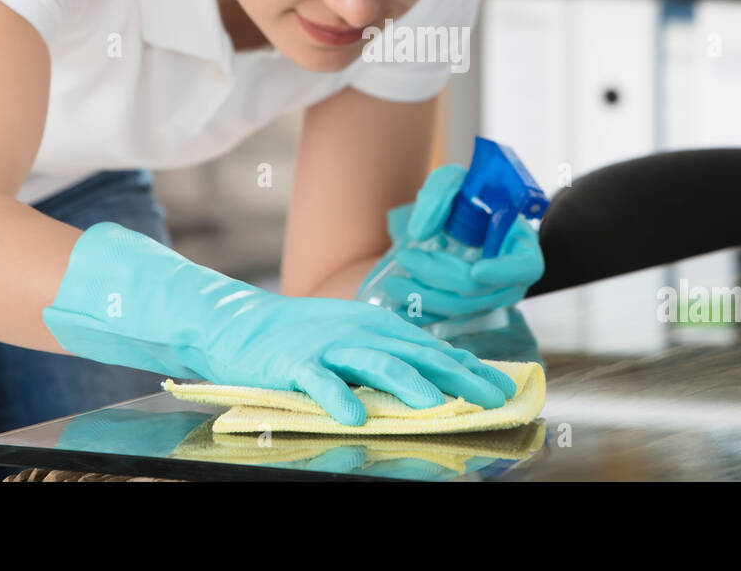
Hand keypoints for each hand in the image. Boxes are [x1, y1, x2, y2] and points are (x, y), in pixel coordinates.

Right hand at [43, 222, 517, 428]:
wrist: (236, 322)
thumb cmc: (300, 337)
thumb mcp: (350, 339)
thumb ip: (388, 355)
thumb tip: (437, 376)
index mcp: (375, 327)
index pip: (430, 348)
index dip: (468, 368)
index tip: (504, 388)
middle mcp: (358, 332)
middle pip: (415, 355)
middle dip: (457, 377)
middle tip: (491, 398)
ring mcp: (325, 346)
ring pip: (374, 365)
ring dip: (408, 385)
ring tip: (437, 406)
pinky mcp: (292, 362)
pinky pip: (318, 382)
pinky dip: (337, 398)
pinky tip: (355, 416)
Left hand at [369, 164, 544, 325]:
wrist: (464, 215)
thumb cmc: (468, 195)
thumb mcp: (456, 181)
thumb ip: (440, 195)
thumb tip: (418, 232)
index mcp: (522, 247)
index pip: (524, 267)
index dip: (503, 272)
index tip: (476, 270)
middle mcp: (511, 280)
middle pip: (480, 290)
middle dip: (440, 278)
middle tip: (404, 259)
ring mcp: (490, 298)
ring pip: (460, 308)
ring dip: (425, 299)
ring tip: (392, 285)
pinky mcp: (469, 309)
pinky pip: (447, 318)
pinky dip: (423, 316)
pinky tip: (398, 311)